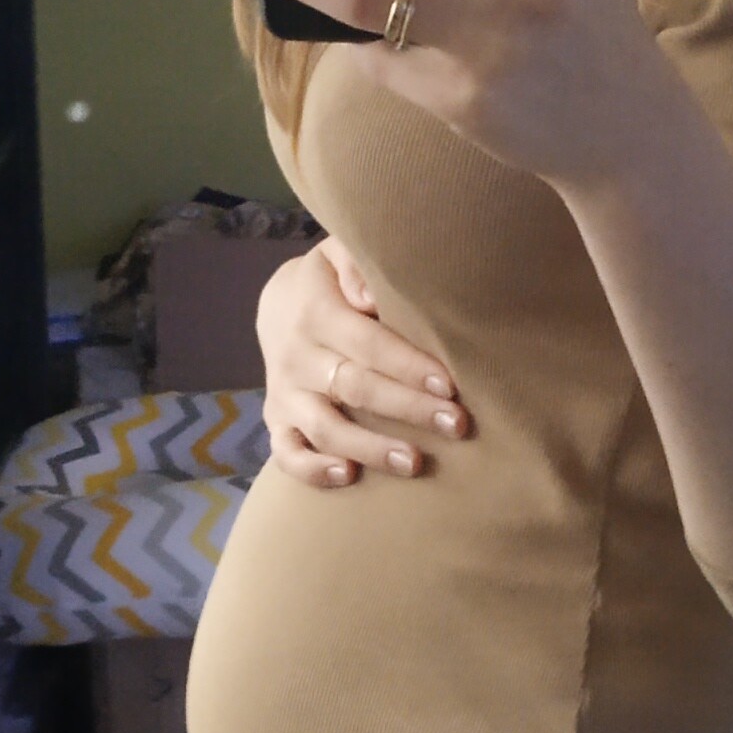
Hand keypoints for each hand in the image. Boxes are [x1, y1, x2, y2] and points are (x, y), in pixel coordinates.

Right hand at [257, 233, 469, 489]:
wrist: (279, 306)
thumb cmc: (333, 282)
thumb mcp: (339, 255)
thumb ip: (357, 265)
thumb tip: (371, 297)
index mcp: (315, 312)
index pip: (368, 343)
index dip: (408, 366)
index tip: (449, 385)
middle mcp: (295, 355)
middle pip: (355, 387)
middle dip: (408, 408)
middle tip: (455, 424)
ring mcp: (284, 392)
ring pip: (324, 427)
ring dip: (370, 448)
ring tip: (414, 463)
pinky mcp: (277, 420)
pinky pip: (286, 453)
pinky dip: (312, 469)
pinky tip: (348, 477)